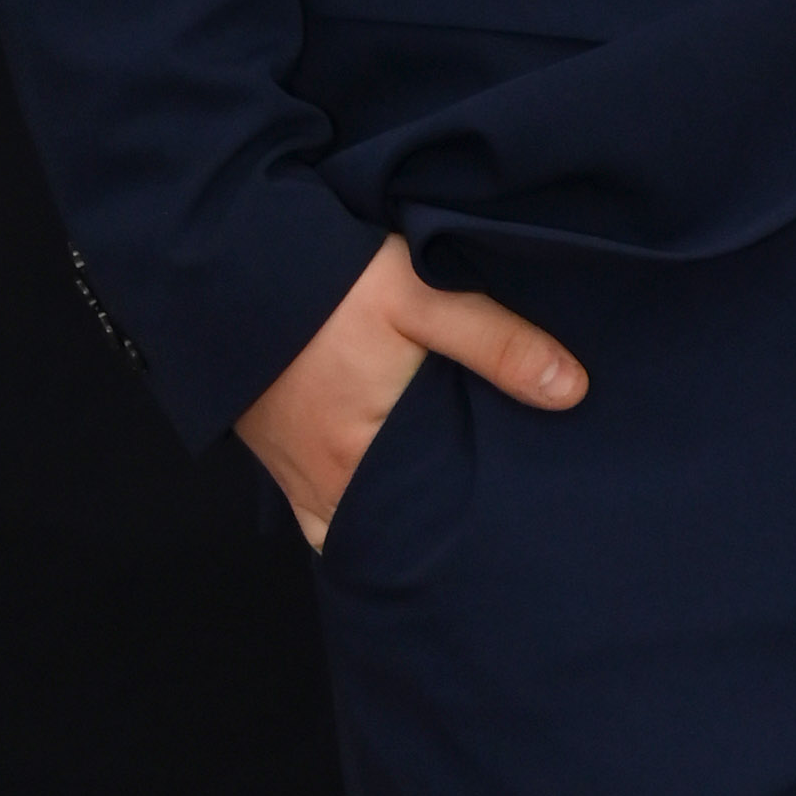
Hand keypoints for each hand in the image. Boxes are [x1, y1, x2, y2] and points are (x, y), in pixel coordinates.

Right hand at [235, 231, 586, 549]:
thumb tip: (572, 391)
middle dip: (439, 532)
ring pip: (357, 527)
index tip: (512, 526)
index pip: (429, 526)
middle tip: (492, 522)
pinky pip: (320, 516)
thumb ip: (496, 344)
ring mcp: (295, 476)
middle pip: (394, 532)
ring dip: (397, 524)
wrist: (223, 262)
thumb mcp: (420, 296)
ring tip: (450, 515)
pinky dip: (354, 517)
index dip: (470, 531)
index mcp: (361, 457)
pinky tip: (390, 502)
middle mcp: (324, 482)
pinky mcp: (277, 458)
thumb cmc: (322, 282)